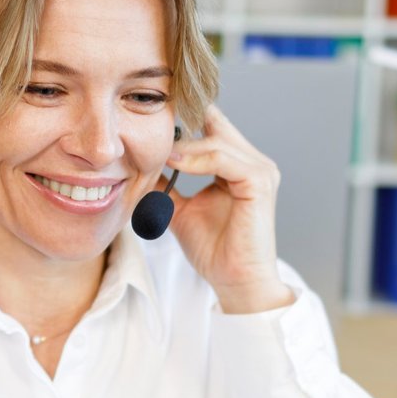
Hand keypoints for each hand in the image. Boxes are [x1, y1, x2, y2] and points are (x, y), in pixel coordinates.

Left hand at [154, 103, 293, 313]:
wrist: (234, 281)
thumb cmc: (213, 249)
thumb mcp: (179, 210)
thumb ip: (165, 186)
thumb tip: (136, 169)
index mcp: (237, 164)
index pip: (212, 125)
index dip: (184, 116)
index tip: (149, 118)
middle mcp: (252, 161)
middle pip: (215, 123)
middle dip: (182, 122)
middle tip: (148, 125)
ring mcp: (259, 169)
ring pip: (216, 140)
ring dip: (184, 145)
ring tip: (158, 152)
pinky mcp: (259, 182)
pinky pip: (224, 159)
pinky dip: (196, 158)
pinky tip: (173, 162)